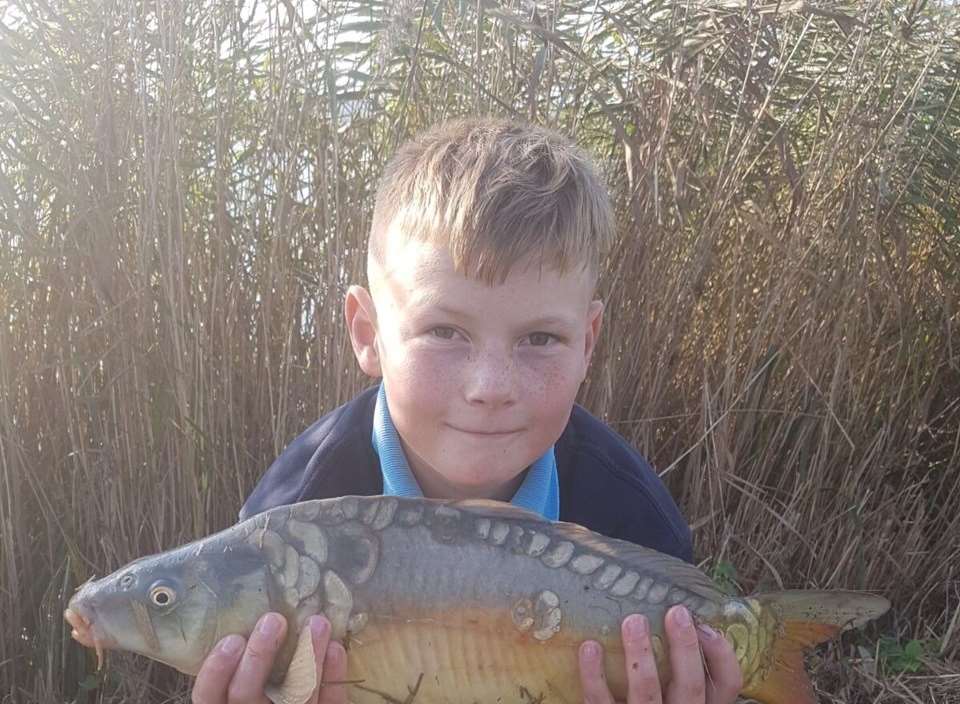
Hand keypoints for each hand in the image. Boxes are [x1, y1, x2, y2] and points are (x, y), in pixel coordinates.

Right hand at [191, 613, 348, 703]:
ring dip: (307, 658)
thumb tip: (248, 618)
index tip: (232, 638)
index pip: (209, 696)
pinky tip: (336, 649)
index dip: (216, 670)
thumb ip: (238, 663)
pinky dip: (333, 679)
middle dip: (259, 656)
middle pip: (246, 696)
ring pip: (294, 697)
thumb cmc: (258, 686)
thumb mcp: (239, 680)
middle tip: (274, 619)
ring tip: (317, 622)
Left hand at [578, 605, 742, 703]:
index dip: (721, 653)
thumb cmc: (657, 702)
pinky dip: (593, 674)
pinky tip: (590, 647)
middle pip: (690, 685)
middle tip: (676, 611)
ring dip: (640, 655)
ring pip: (647, 692)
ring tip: (633, 621)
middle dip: (684, 647)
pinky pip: (601, 701)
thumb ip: (682, 670)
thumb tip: (681, 617)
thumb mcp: (679, 693)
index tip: (705, 623)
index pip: (727, 683)